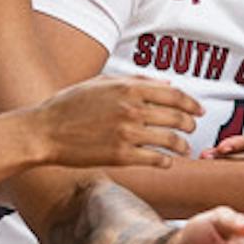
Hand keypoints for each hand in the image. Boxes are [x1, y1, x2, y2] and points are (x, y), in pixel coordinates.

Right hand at [28, 74, 202, 168]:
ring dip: (182, 145)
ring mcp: (127, 133)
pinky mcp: (120, 156)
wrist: (45, 130)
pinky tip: (166, 162)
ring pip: (169, 140)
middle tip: (193, 129)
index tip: (198, 110)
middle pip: (176, 117)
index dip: (192, 103)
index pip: (174, 95)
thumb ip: (136, 81)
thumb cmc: (70, 105)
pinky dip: (165, 161)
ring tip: (185, 148)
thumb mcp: (102, 82)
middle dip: (190, 124)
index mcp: (129, 88)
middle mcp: (132, 109)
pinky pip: (154, 159)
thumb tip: (167, 85)